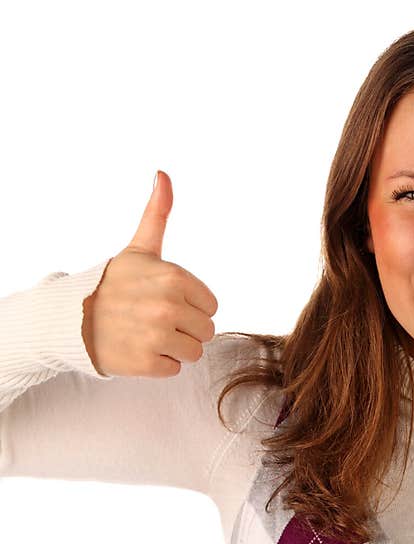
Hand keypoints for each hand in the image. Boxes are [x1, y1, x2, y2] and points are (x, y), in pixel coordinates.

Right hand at [82, 171, 218, 376]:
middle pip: (206, 331)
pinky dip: (159, 364)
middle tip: (155, 320)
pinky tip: (138, 349)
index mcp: (174, 278)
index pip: (211, 306)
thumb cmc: (114, 283)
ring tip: (148, 334)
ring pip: (194, 352)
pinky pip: (174, 369)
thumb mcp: (139, 248)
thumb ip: (157, 214)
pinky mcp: (145, 364)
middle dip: (185, 328)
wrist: (72, 318)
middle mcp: (168, 307)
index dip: (191, 306)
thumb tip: (163, 175)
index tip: (164, 300)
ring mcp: (157, 337)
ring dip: (174, 347)